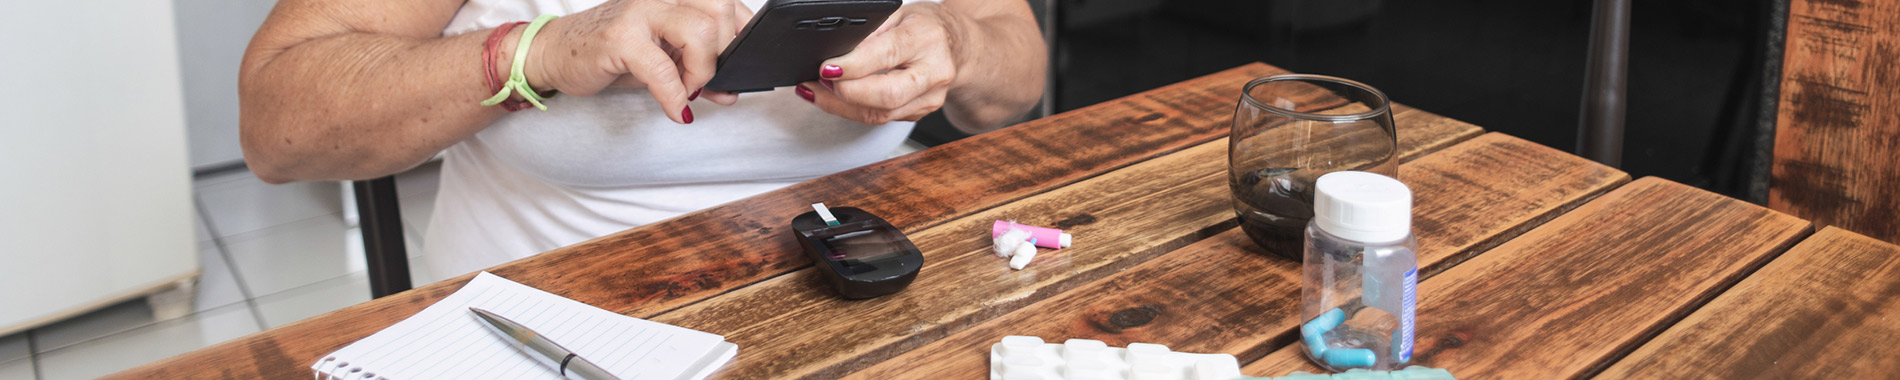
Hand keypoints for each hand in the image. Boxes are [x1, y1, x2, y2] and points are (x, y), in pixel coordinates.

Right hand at [523, 0, 750, 121]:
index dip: (743, 35)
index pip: (729, 3)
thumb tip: (732, 90)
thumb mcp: (663, 61)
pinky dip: (675, 97)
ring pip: (700, 32)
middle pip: (721, 11)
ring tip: (686, 90)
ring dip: (702, 72)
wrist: (555, 53)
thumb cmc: (611, 54)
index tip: (738, 62)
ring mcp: (639, 12)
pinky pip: (663, 71)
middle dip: (723, 53)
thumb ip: (698, 71)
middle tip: (704, 78)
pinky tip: (674, 109)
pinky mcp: (619, 38)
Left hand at [797, 3, 966, 124]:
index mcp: (927, 38)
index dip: (853, 65)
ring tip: (816, 92)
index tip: (826, 68)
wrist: (957, 46)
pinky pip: (882, 118)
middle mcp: (934, 71)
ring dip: (842, 107)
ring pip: (881, 114)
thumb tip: (836, 52)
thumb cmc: (924, 26)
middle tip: (819, 82)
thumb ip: (870, 31)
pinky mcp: (921, 112)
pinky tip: (835, 100)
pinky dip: (853, 110)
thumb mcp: (898, 14)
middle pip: (888, 95)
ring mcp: (931, 97)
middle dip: (846, 93)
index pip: (888, 54)